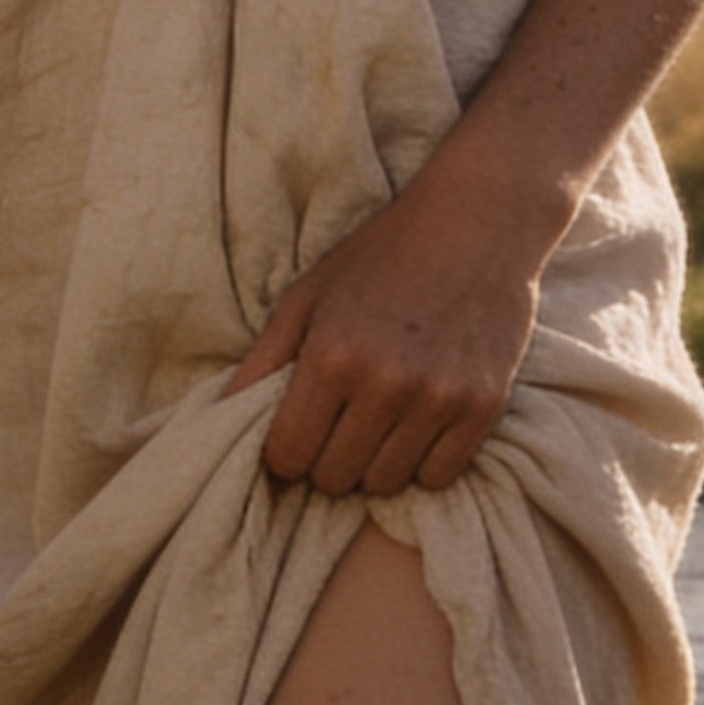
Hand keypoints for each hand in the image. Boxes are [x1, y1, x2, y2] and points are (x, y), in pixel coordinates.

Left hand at [223, 167, 554, 497]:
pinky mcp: (483, 407)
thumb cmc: (381, 255)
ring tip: (377, 424)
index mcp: (332, 355)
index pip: (288, 457)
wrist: (478, 220)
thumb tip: (220, 414)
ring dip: (373, 464)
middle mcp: (385, 383)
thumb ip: (264, 359)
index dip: (284, 453)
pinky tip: (416, 426)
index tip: (295, 434)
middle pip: (334, 478)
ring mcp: (439, 398)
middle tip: (337, 426)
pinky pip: (438, 477)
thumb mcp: (308, 295)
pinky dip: (422, 463)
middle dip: (325, 460)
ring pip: (384, 484)